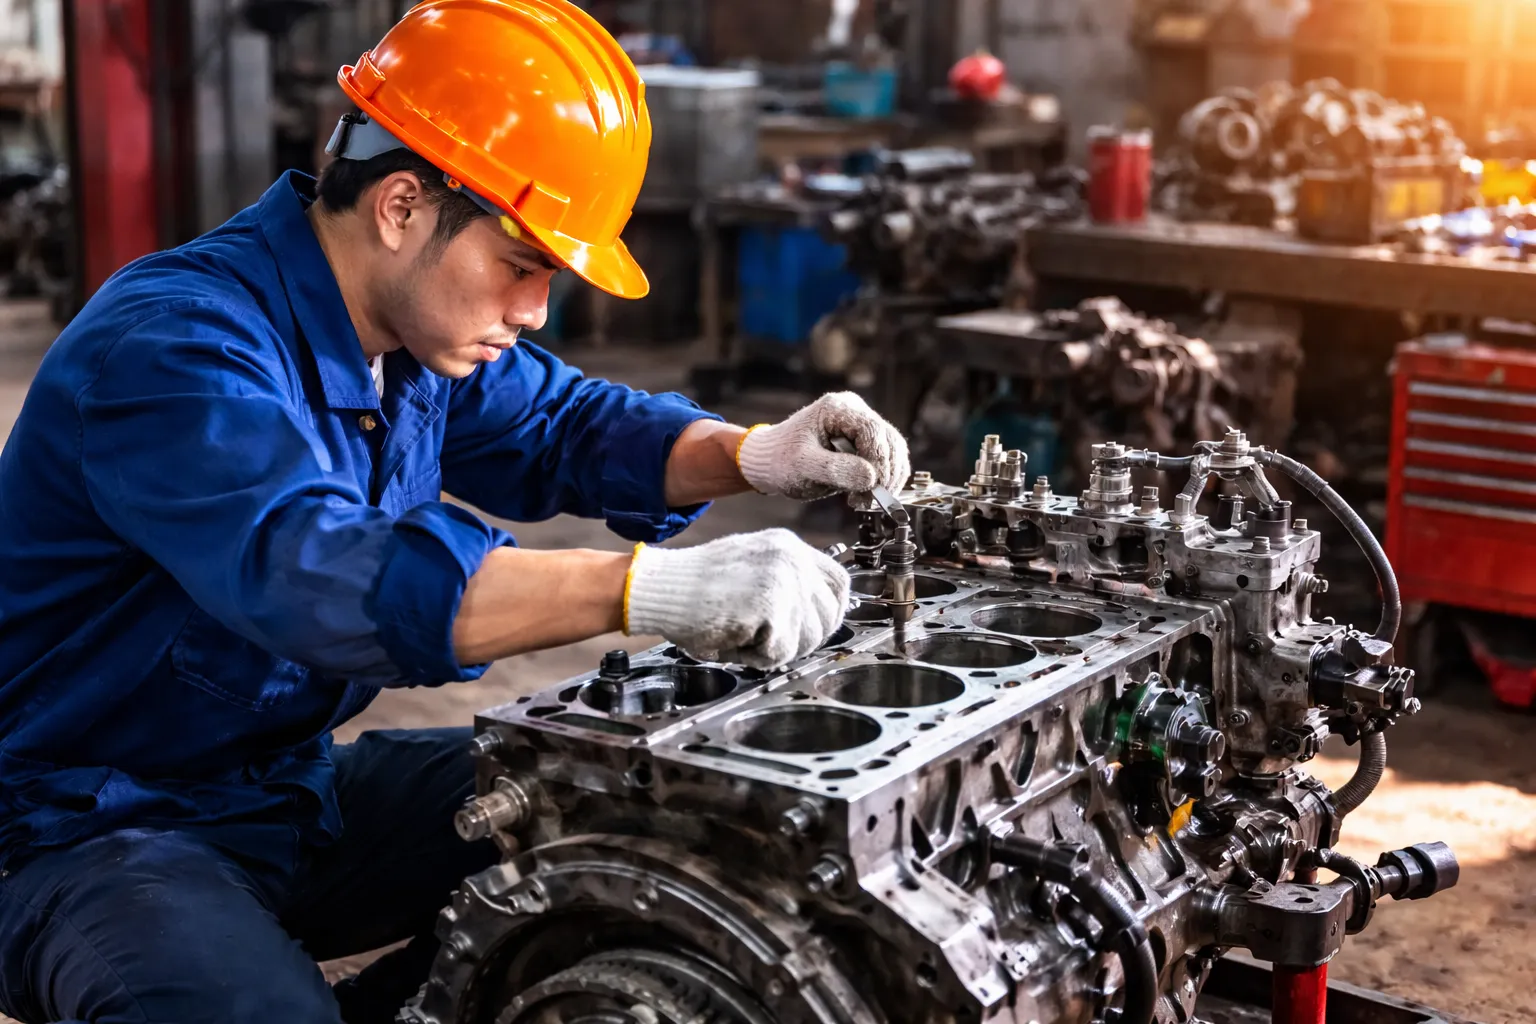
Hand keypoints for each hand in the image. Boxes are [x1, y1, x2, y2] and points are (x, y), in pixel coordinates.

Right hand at [625, 529, 849, 668]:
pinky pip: (781, 653)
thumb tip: (818, 616)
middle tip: (768, 642)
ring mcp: (784, 580)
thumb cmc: (696, 589)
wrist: (661, 588)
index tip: (815, 630)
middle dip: (802, 639)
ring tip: (745, 635)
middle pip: (828, 616)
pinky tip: (735, 640)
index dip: (832, 613)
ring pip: (808, 639)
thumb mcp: (753, 569)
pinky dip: (758, 658)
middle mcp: (792, 558)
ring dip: (777, 649)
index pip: (839, 583)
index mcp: (789, 546)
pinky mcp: (770, 605)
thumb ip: (787, 583)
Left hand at [736, 392, 909, 502]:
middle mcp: (855, 411)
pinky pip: (888, 459)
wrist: (772, 463)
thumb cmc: (781, 460)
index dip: (878, 461)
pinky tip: (867, 495)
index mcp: (838, 408)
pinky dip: (885, 479)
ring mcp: (861, 425)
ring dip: (888, 479)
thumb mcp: (802, 466)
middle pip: (889, 441)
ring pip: (894, 451)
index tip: (870, 488)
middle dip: (885, 474)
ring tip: (866, 501)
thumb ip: (835, 469)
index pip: (873, 430)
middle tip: (869, 500)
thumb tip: (870, 477)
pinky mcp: (865, 442)